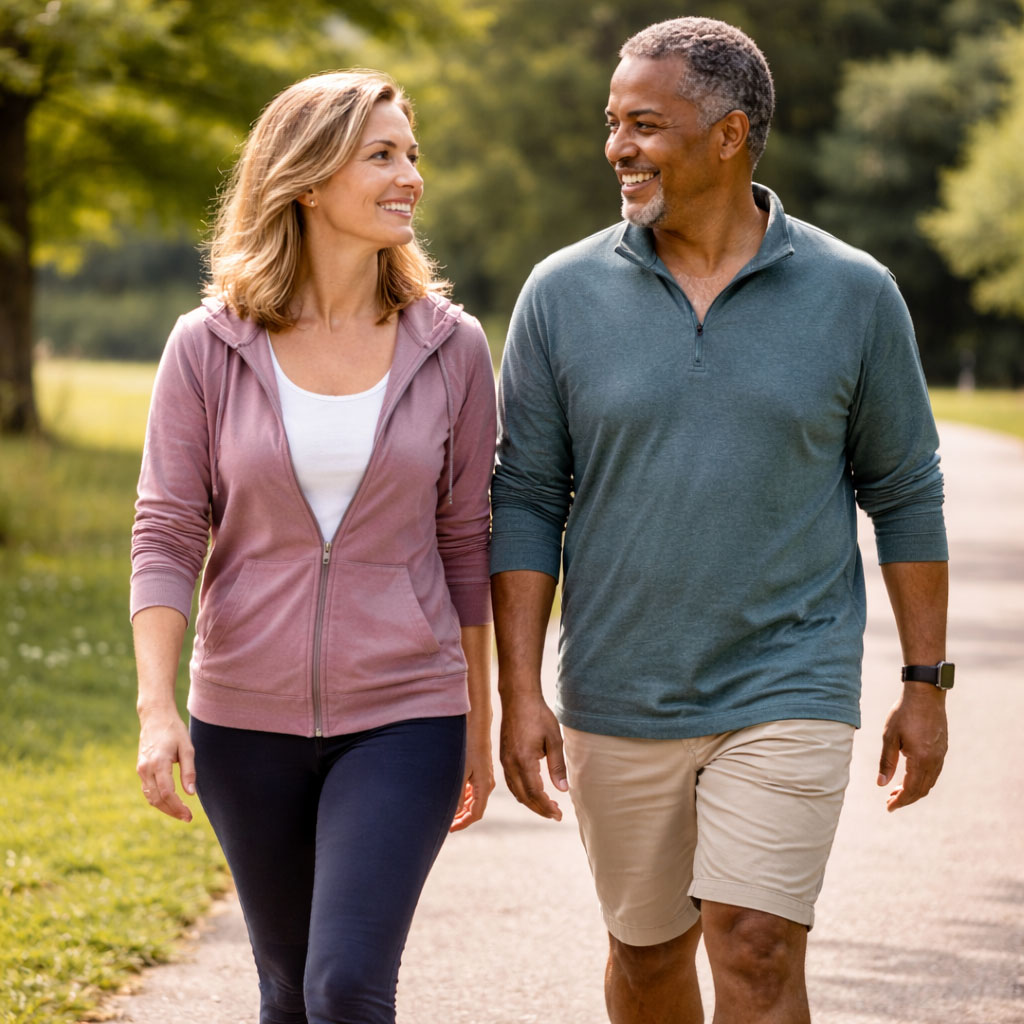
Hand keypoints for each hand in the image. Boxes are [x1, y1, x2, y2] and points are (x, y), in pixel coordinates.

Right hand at [136, 708, 195, 822]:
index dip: (177, 807)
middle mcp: (146, 768)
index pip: (166, 793)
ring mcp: (141, 769)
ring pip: (150, 797)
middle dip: (172, 811)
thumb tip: (191, 794)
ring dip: (164, 808)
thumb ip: (189, 771)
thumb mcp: (187, 748)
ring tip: (180, 813)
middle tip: (187, 818)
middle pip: (156, 799)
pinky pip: (147, 790)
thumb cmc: (174, 730)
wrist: (155, 717)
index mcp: (159, 763)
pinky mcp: (140, 769)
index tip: (189, 815)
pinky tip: (170, 802)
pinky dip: (157, 799)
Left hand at [451, 734, 494, 831]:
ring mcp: (485, 778)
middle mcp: (487, 784)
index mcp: (484, 786)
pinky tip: (454, 798)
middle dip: (461, 818)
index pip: (476, 814)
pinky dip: (464, 798)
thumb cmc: (468, 747)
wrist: (477, 726)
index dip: (463, 823)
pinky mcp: (481, 771)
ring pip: (474, 800)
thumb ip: (459, 794)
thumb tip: (455, 813)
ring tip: (448, 814)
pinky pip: (474, 790)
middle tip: (447, 825)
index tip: (450, 829)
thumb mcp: (461, 772)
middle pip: (475, 809)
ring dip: (462, 808)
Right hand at [499, 690, 567, 820]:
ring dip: (530, 802)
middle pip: (523, 796)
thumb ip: (557, 766)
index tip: (558, 815)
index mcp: (523, 760)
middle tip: (555, 814)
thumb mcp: (554, 739)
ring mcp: (504, 761)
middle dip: (539, 809)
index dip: (546, 807)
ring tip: (547, 806)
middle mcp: (510, 764)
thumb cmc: (538, 715)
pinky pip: (511, 781)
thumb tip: (563, 790)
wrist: (518, 697)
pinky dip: (522, 792)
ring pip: (515, 791)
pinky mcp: (503, 756)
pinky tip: (533, 791)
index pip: (534, 793)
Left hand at [877, 681, 947, 811]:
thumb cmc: (904, 713)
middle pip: (922, 789)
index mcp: (921, 760)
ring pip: (929, 782)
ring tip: (896, 791)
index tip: (888, 808)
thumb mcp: (889, 737)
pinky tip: (910, 776)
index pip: (911, 789)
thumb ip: (887, 762)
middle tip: (890, 801)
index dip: (900, 801)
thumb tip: (881, 784)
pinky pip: (934, 772)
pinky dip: (922, 780)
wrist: (925, 694)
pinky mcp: (942, 749)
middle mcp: (935, 761)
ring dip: (914, 790)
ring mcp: (941, 755)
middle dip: (906, 798)